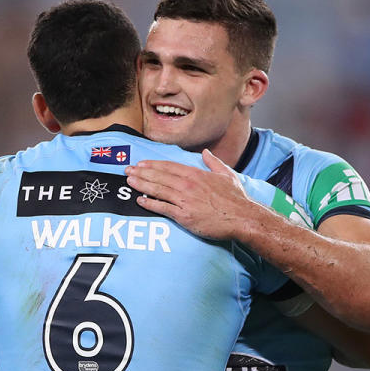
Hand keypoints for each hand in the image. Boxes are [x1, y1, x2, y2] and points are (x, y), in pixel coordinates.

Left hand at [125, 149, 257, 239]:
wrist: (242, 217)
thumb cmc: (236, 198)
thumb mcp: (226, 175)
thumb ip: (214, 162)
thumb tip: (206, 153)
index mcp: (196, 174)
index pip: (169, 167)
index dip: (153, 165)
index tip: (142, 163)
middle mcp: (188, 185)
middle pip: (160, 176)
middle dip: (142, 172)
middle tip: (128, 170)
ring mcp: (185, 200)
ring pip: (158, 189)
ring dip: (142, 185)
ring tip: (130, 181)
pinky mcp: (184, 215)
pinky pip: (163, 208)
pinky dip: (150, 203)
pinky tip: (140, 200)